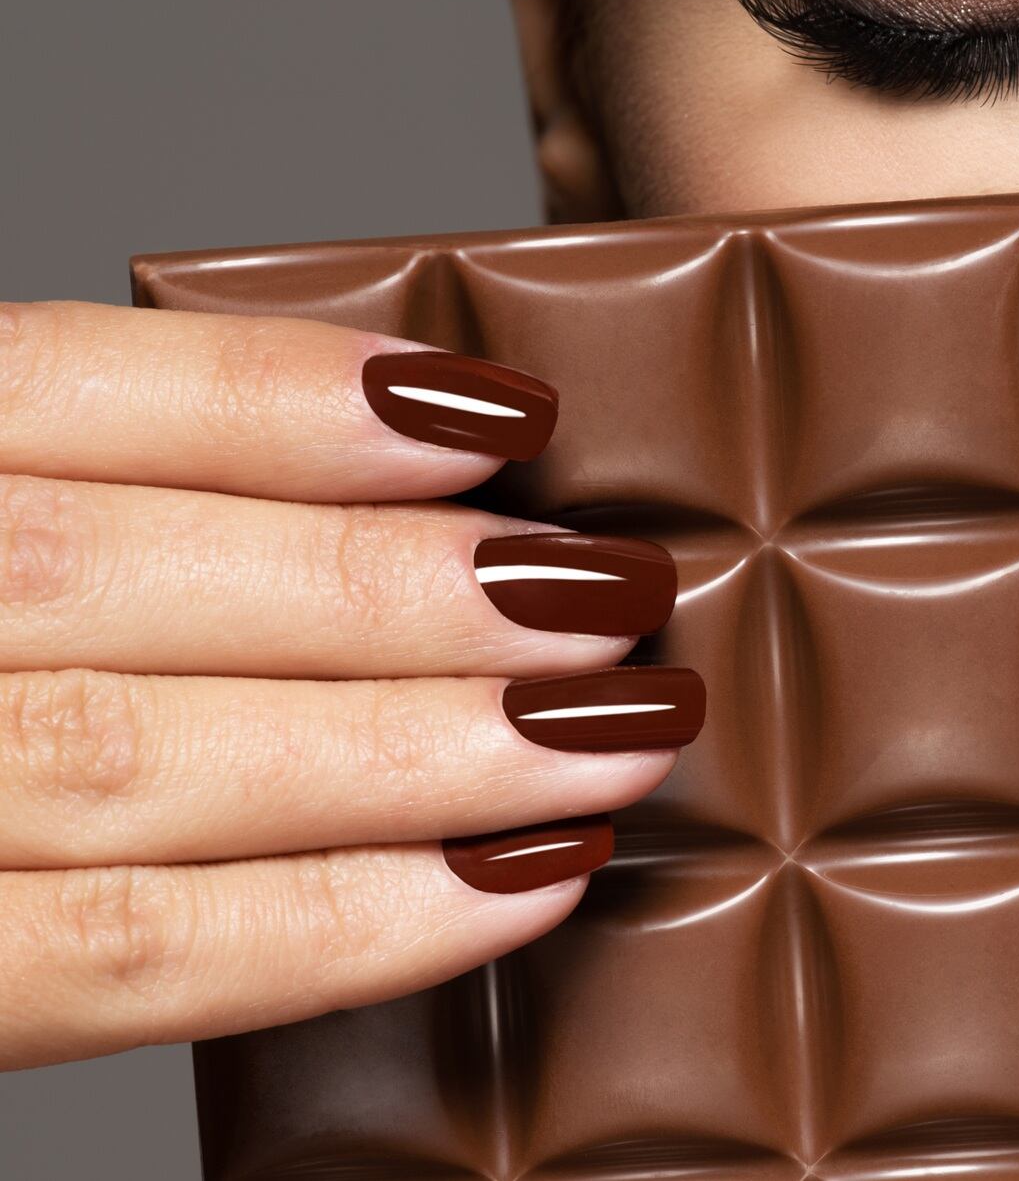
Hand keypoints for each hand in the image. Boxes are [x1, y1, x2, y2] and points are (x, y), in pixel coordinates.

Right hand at [0, 301, 702, 1070]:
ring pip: (136, 761)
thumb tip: (388, 463)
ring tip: (624, 723)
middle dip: (398, 586)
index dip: (276, 401)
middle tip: (618, 584)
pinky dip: (339, 924)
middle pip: (110, 576)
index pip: (41, 393)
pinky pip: (116, 961)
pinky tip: (519, 880)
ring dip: (417, 745)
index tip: (497, 407)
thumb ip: (70, 510)